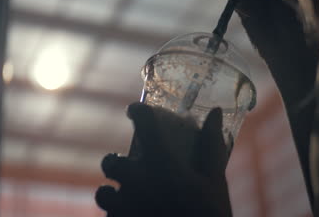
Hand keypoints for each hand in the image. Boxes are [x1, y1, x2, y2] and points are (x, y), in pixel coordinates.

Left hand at [95, 103, 233, 216]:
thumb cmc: (210, 216)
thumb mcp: (215, 181)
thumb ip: (211, 145)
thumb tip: (214, 111)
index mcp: (161, 163)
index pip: (143, 122)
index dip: (137, 111)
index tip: (136, 112)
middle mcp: (136, 181)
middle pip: (110, 162)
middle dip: (117, 162)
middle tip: (132, 168)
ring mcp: (124, 207)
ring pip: (103, 192)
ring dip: (113, 192)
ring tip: (130, 197)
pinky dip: (117, 214)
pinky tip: (135, 216)